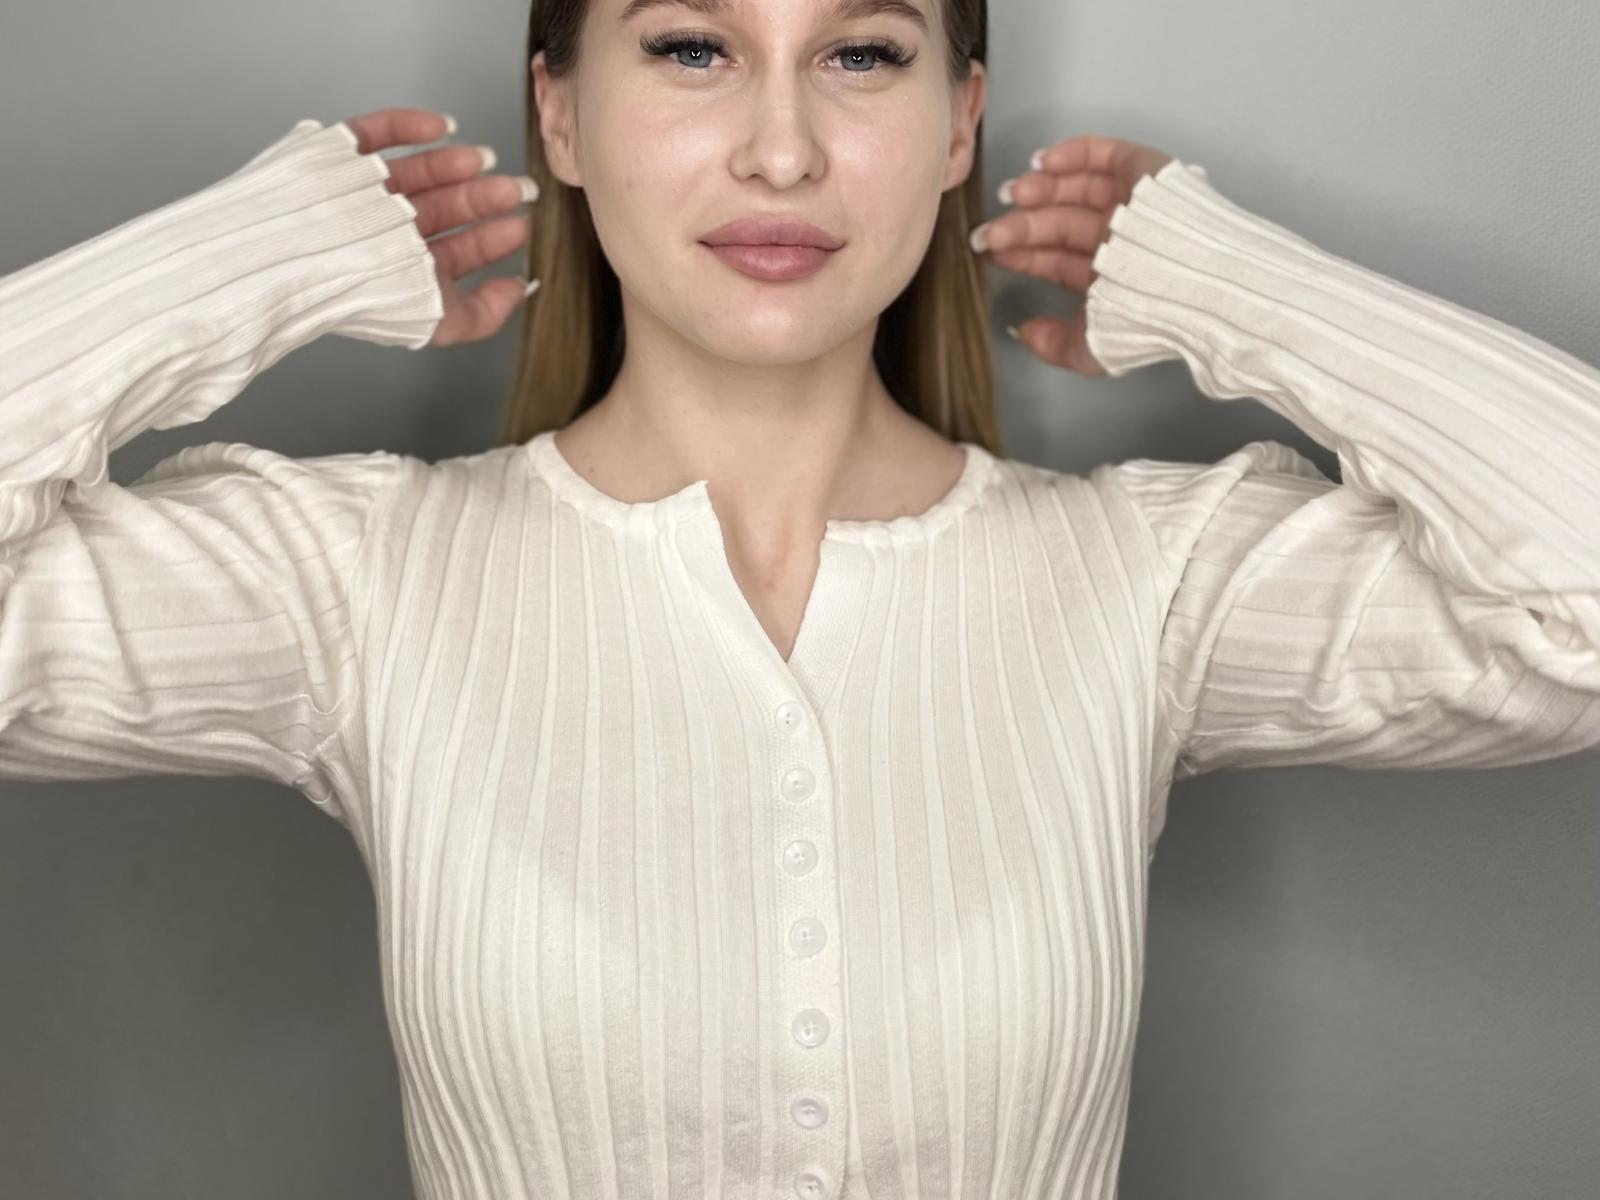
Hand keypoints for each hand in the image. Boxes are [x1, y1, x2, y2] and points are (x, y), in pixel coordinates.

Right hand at [339, 107, 539, 346]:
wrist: (288, 263)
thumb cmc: (357, 295)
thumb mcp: (435, 321)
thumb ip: (482, 315)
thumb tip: (518, 291)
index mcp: (401, 270)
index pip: (454, 251)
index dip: (489, 239)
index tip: (518, 226)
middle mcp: (382, 234)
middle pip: (442, 209)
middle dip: (480, 199)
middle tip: (515, 189)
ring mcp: (358, 193)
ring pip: (414, 171)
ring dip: (452, 164)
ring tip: (482, 160)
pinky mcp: (334, 156)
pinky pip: (373, 132)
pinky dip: (408, 125)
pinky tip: (441, 127)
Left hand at [975, 135, 1174, 375]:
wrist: (1194, 285)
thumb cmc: (1153, 318)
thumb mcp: (1094, 347)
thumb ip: (1054, 344)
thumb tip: (1022, 331)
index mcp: (1108, 275)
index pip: (1056, 259)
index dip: (1022, 253)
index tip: (990, 250)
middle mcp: (1118, 238)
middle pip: (1060, 223)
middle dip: (1023, 224)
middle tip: (994, 228)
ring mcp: (1133, 204)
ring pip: (1077, 187)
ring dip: (1043, 187)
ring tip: (1017, 194)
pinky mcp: (1148, 172)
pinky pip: (1106, 155)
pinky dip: (1073, 154)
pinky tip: (1043, 164)